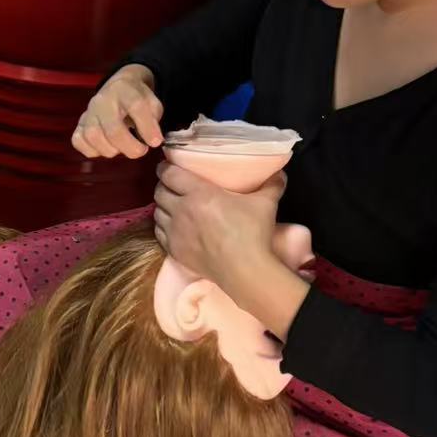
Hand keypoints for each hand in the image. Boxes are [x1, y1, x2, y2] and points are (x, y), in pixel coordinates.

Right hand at [72, 65, 163, 159]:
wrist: (118, 88)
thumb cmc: (136, 99)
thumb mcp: (152, 102)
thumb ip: (154, 118)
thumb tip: (152, 140)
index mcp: (124, 90)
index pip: (136, 106)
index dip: (147, 128)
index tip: (156, 142)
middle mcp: (103, 100)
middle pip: (112, 129)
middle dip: (130, 147)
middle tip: (141, 150)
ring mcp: (88, 112)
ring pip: (94, 137)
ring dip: (111, 149)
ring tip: (122, 147)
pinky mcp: (79, 124)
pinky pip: (79, 141)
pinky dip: (93, 150)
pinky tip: (106, 147)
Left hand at [153, 163, 285, 294]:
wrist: (244, 270)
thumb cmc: (252, 233)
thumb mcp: (265, 203)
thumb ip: (271, 185)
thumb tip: (279, 173)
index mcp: (199, 193)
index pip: (170, 174)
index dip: (165, 167)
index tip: (167, 165)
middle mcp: (181, 210)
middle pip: (159, 191)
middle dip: (164, 185)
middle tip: (173, 185)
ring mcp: (175, 232)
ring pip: (157, 212)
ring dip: (163, 206)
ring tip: (173, 206)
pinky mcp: (174, 250)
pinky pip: (159, 233)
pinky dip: (163, 226)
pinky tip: (173, 226)